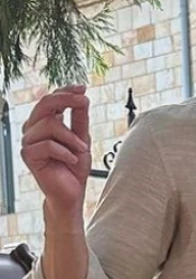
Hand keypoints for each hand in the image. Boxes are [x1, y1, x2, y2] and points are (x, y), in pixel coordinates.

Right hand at [21, 85, 90, 215]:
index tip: (83, 87)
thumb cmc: (75, 165)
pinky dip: (66, 151)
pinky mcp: (28, 155)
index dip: (65, 90)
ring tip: (81, 149)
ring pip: (50, 124)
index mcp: (44, 122)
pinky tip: (72, 160)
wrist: (71, 191)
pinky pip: (48, 144)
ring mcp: (29, 141)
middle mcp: (33, 129)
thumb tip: (83, 97)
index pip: (50, 98)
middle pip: (45, 103)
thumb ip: (80, 119)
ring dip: (72, 137)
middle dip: (67, 100)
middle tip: (85, 102)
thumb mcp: (82, 138)